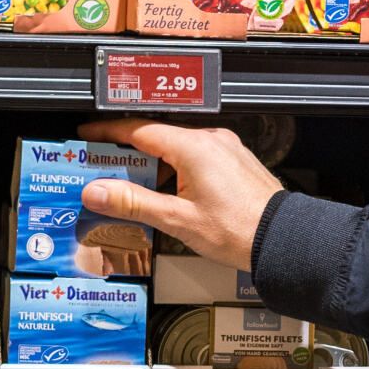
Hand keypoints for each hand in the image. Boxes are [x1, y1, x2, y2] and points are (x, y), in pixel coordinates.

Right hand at [77, 119, 282, 270]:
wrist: (282, 239)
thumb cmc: (239, 230)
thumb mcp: (177, 220)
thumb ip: (133, 203)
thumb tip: (97, 191)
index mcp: (193, 147)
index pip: (138, 129)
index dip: (107, 131)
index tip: (87, 133)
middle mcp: (210, 140)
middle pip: (156, 137)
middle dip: (126, 152)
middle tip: (100, 166)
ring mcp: (224, 149)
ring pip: (176, 148)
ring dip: (152, 164)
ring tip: (130, 187)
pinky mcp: (233, 161)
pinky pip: (194, 157)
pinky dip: (174, 169)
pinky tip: (166, 192)